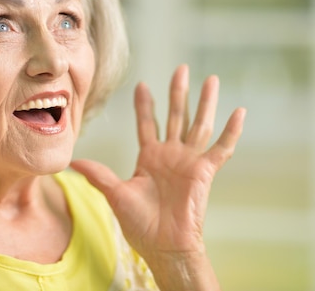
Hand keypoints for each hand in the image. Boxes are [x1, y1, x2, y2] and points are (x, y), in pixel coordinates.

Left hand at [71, 65, 244, 287]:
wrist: (163, 246)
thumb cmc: (140, 224)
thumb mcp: (115, 194)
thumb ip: (98, 174)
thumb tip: (74, 162)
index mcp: (150, 158)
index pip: (147, 124)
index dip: (145, 105)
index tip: (142, 85)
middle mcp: (170, 155)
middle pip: (175, 115)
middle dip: (177, 92)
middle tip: (180, 68)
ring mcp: (188, 161)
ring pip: (198, 124)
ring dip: (205, 102)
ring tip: (211, 79)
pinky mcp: (204, 172)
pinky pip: (221, 148)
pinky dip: (231, 131)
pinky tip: (240, 112)